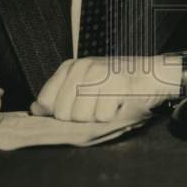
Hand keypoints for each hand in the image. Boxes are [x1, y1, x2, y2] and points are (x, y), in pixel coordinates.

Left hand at [31, 56, 181, 122]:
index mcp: (70, 67)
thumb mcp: (84, 85)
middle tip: (96, 107)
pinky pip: (102, 117)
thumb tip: (34, 110)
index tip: (74, 110)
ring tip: (107, 106)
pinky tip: (118, 105)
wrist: (152, 75)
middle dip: (79, 118)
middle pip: (63, 113)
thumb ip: (59, 97)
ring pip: (81, 116)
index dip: (58, 114)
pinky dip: (111, 118)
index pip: (45, 101)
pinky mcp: (117, 84)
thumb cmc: (116, 85)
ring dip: (96, 119)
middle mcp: (82, 68)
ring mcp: (99, 75)